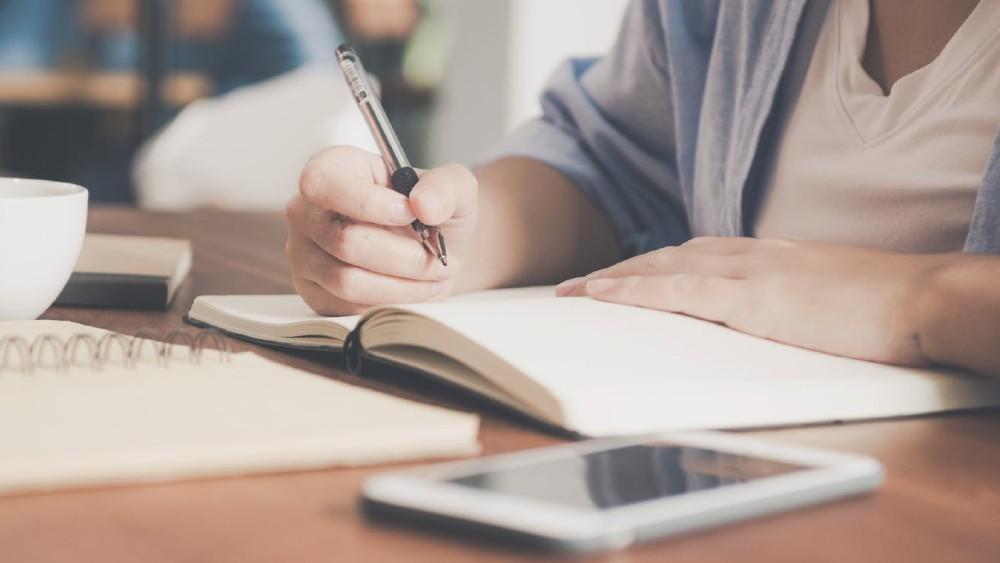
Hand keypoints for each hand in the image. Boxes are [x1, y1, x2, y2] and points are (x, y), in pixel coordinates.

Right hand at [286, 146, 477, 314]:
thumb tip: (424, 204)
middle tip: (439, 259)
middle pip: (344, 241)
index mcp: (331, 169)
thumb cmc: (432, 211)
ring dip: (402, 285)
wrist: (432, 248)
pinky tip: (413, 290)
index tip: (411, 214)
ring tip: (433, 277)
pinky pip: (349, 307)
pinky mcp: (314, 293)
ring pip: (348, 281)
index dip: (368, 203)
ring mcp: (304, 254)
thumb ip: (445, 186)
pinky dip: (390, 303)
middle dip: (404, 256)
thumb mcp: (452, 187)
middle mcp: (306, 211)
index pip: (323, 184)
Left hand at [556, 237, 961, 365]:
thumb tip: (763, 320)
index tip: (619, 277)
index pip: (693, 256)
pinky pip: (677, 289)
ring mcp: (749, 273)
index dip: (650, 267)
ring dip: (612, 279)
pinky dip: (634, 290)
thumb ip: (784, 304)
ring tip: (573, 293)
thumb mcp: (820, 300)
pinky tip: (601, 294)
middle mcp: (749, 256)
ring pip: (661, 267)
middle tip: (576, 287)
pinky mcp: (753, 297)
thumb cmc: (881, 306)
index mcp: (766, 257)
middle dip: (618, 272)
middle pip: (666, 257)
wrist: (923, 298)